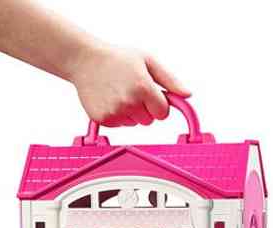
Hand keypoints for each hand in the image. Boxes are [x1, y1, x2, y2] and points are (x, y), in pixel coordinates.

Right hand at [70, 44, 190, 126]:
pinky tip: (110, 99)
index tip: (152, 95)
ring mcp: (114, 113)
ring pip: (134, 123)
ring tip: (119, 93)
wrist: (85, 60)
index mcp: (143, 87)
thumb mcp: (148, 61)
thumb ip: (170, 80)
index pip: (163, 113)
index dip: (159, 105)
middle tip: (132, 90)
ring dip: (131, 113)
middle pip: (149, 121)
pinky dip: (117, 115)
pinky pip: (120, 125)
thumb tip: (187, 95)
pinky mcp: (103, 119)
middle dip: (145, 108)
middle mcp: (129, 102)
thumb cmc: (118, 58)